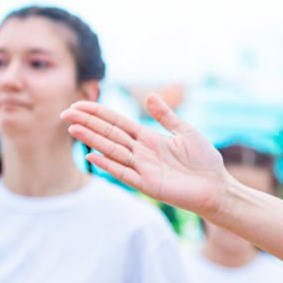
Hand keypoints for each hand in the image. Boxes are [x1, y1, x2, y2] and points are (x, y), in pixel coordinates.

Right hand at [63, 96, 228, 215]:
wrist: (217, 186)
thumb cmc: (204, 160)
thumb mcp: (185, 131)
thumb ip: (166, 116)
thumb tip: (149, 95)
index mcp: (149, 138)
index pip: (117, 123)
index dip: (98, 114)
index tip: (78, 105)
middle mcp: (141, 152)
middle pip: (109, 134)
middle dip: (88, 124)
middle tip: (65, 113)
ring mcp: (142, 168)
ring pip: (112, 151)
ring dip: (92, 140)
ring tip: (72, 129)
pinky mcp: (148, 184)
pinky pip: (123, 173)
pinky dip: (108, 164)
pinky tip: (92, 155)